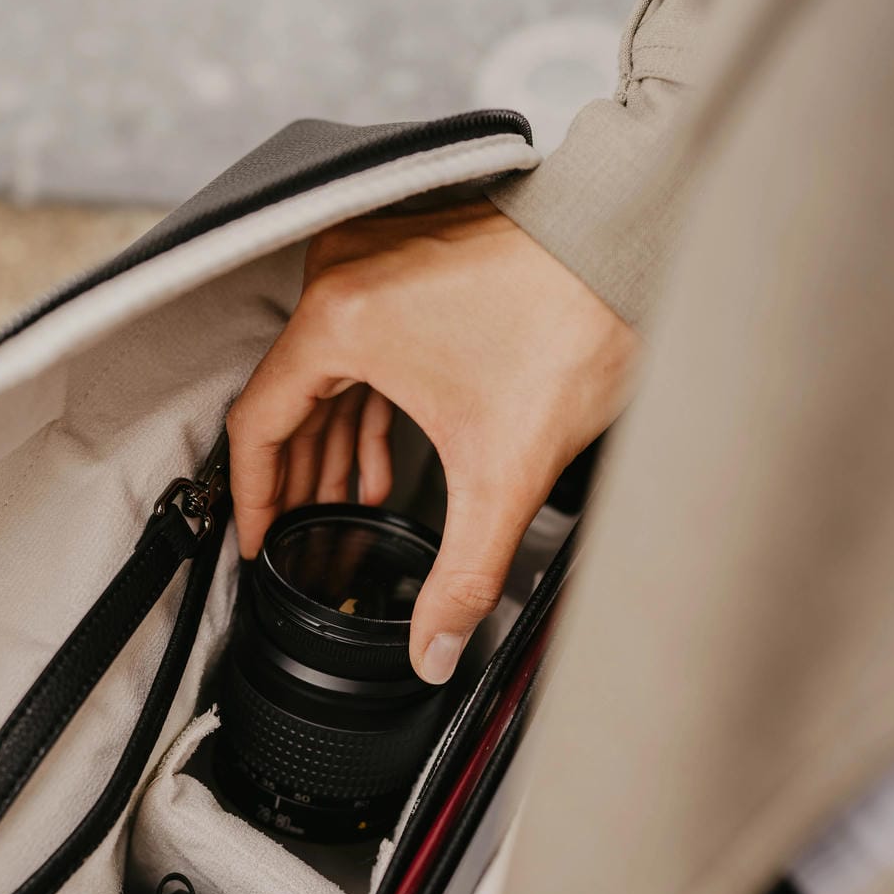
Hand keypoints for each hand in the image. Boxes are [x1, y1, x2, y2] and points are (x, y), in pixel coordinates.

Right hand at [227, 201, 636, 683]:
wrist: (637, 244)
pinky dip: (366, 404)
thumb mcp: (506, 472)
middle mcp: (343, 277)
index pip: (259, 423)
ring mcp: (375, 260)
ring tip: (341, 511)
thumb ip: (463, 577)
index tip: (257, 542)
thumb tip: (434, 649)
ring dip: (334, 447)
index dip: (255, 499)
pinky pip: (361, 343)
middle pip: (290, 401)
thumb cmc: (578, 318)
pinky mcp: (409, 260)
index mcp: (340, 319)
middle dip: (299, 482)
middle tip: (301, 540)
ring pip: (326, 373)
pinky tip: (384, 461)